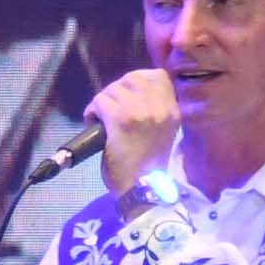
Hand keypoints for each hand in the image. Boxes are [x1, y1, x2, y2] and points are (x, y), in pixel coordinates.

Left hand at [87, 67, 184, 196]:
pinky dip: (92, 112)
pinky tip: (94, 124)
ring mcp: (141, 112)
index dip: (136, 81)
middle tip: (111, 110)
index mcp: (173, 110)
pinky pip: (100, 101)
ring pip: (112, 90)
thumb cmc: (148, 165)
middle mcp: (160, 107)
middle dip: (116, 91)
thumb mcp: (162, 130)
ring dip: (102, 103)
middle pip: (131, 78)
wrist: (141, 189)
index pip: (158, 75)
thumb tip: (129, 89)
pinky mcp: (121, 120)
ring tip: (102, 120)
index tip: (127, 96)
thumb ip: (153, 108)